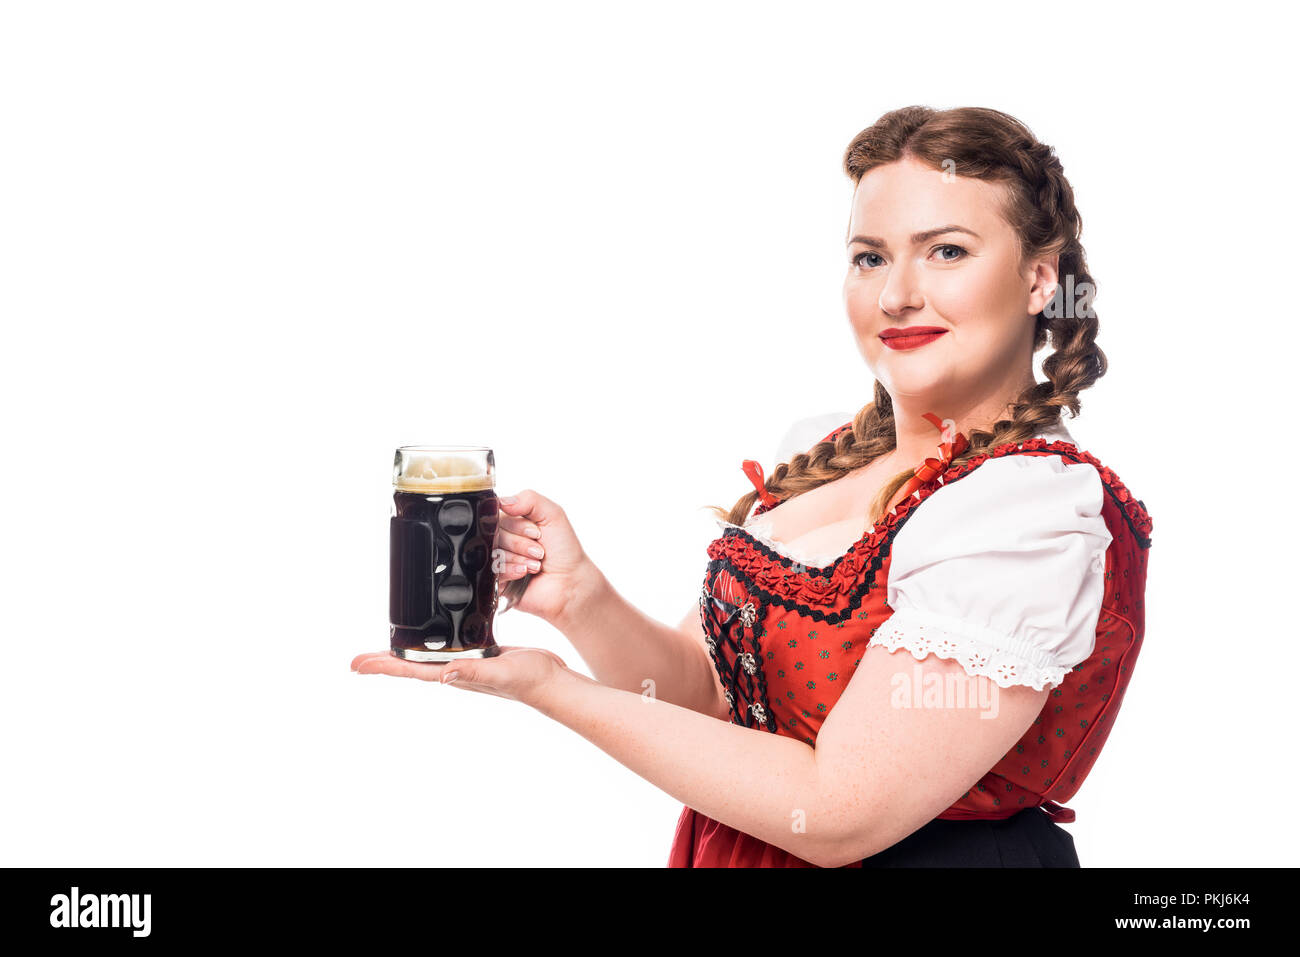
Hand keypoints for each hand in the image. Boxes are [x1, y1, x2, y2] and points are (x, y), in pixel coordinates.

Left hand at [350, 646, 573, 707]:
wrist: (552, 681)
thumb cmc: (529, 680)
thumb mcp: (501, 673)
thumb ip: (474, 673)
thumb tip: (443, 675)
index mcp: (456, 675)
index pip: (411, 671)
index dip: (383, 667)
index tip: (357, 665)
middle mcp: (456, 671)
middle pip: (411, 666)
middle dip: (383, 663)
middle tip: (356, 662)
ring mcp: (467, 664)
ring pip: (426, 658)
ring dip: (403, 655)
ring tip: (384, 650)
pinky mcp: (479, 654)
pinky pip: (446, 649)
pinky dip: (431, 644)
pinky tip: (430, 638)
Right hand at [492, 488, 604, 626]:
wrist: (570, 582)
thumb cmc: (564, 550)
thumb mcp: (553, 515)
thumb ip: (529, 499)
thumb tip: (501, 501)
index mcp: (512, 521)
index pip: (497, 514)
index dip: (517, 524)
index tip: (536, 532)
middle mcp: (502, 539)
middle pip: (492, 533)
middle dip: (520, 543)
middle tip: (539, 551)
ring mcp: (497, 559)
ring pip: (491, 551)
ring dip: (519, 558)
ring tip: (536, 565)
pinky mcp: (495, 580)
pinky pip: (491, 570)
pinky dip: (511, 570)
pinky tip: (525, 573)